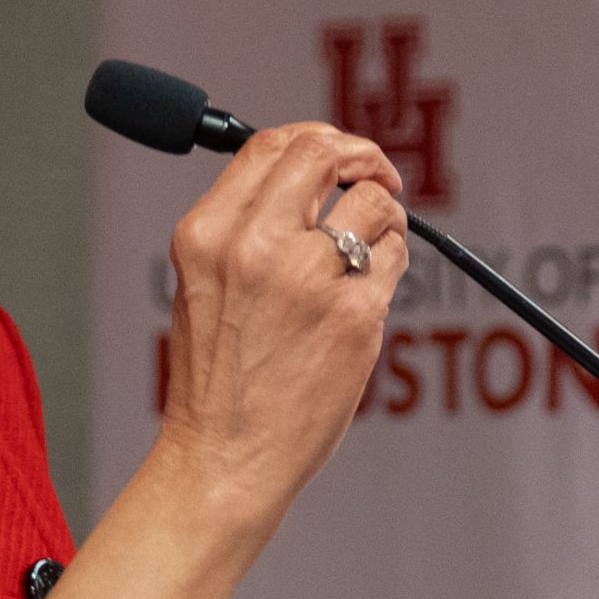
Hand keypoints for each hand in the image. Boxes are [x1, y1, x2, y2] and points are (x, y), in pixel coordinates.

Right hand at [151, 120, 409, 523]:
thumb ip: (247, 228)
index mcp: (207, 235)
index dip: (316, 138)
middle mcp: (253, 246)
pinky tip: (369, 293)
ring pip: (373, 202)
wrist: (223, 460)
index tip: (339, 156)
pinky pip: (394, 257)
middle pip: (324, 153)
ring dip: (385, 217)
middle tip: (378, 177)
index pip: (268, 145)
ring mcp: (307, 279)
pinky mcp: (353, 315)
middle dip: (363, 155)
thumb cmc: (218, 383)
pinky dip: (391, 265)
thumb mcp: (204, 285)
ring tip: (373, 249)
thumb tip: (308, 177)